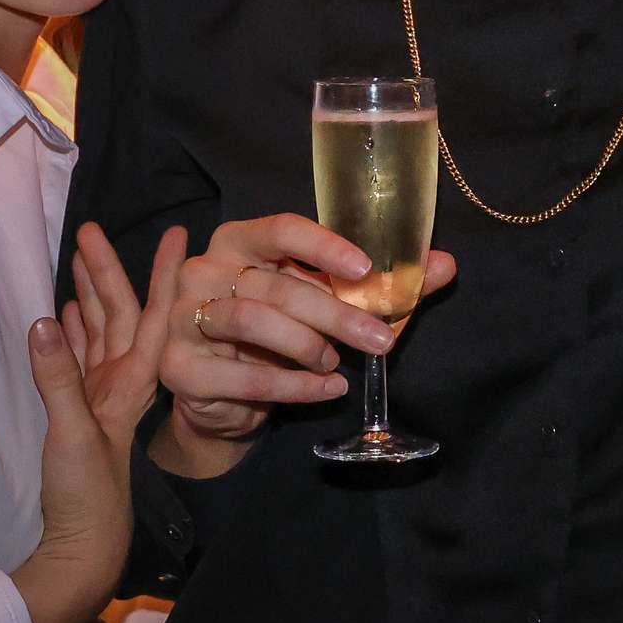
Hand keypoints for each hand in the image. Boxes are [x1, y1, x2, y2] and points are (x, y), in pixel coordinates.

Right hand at [11, 223, 184, 622]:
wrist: (85, 546)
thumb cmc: (89, 495)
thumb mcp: (72, 433)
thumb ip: (57, 378)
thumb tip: (42, 319)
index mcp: (133, 382)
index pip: (154, 316)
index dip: (164, 276)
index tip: (180, 236)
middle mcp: (123, 382)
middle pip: (120, 315)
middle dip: (107, 272)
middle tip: (89, 230)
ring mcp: (101, 396)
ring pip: (99, 332)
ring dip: (90, 295)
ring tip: (77, 257)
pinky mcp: (80, 412)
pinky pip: (79, 359)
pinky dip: (71, 332)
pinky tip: (60, 313)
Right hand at [149, 211, 456, 477]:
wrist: (226, 394)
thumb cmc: (281, 335)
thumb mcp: (328, 303)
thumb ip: (380, 285)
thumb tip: (445, 265)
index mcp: (237, 241)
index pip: (280, 228)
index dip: (323, 246)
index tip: (366, 268)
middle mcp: (203, 270)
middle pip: (276, 285)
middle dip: (336, 314)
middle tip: (381, 339)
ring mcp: (183, 317)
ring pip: (254, 323)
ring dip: (308, 347)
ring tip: (335, 364)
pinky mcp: (177, 365)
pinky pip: (244, 376)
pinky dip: (294, 387)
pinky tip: (327, 391)